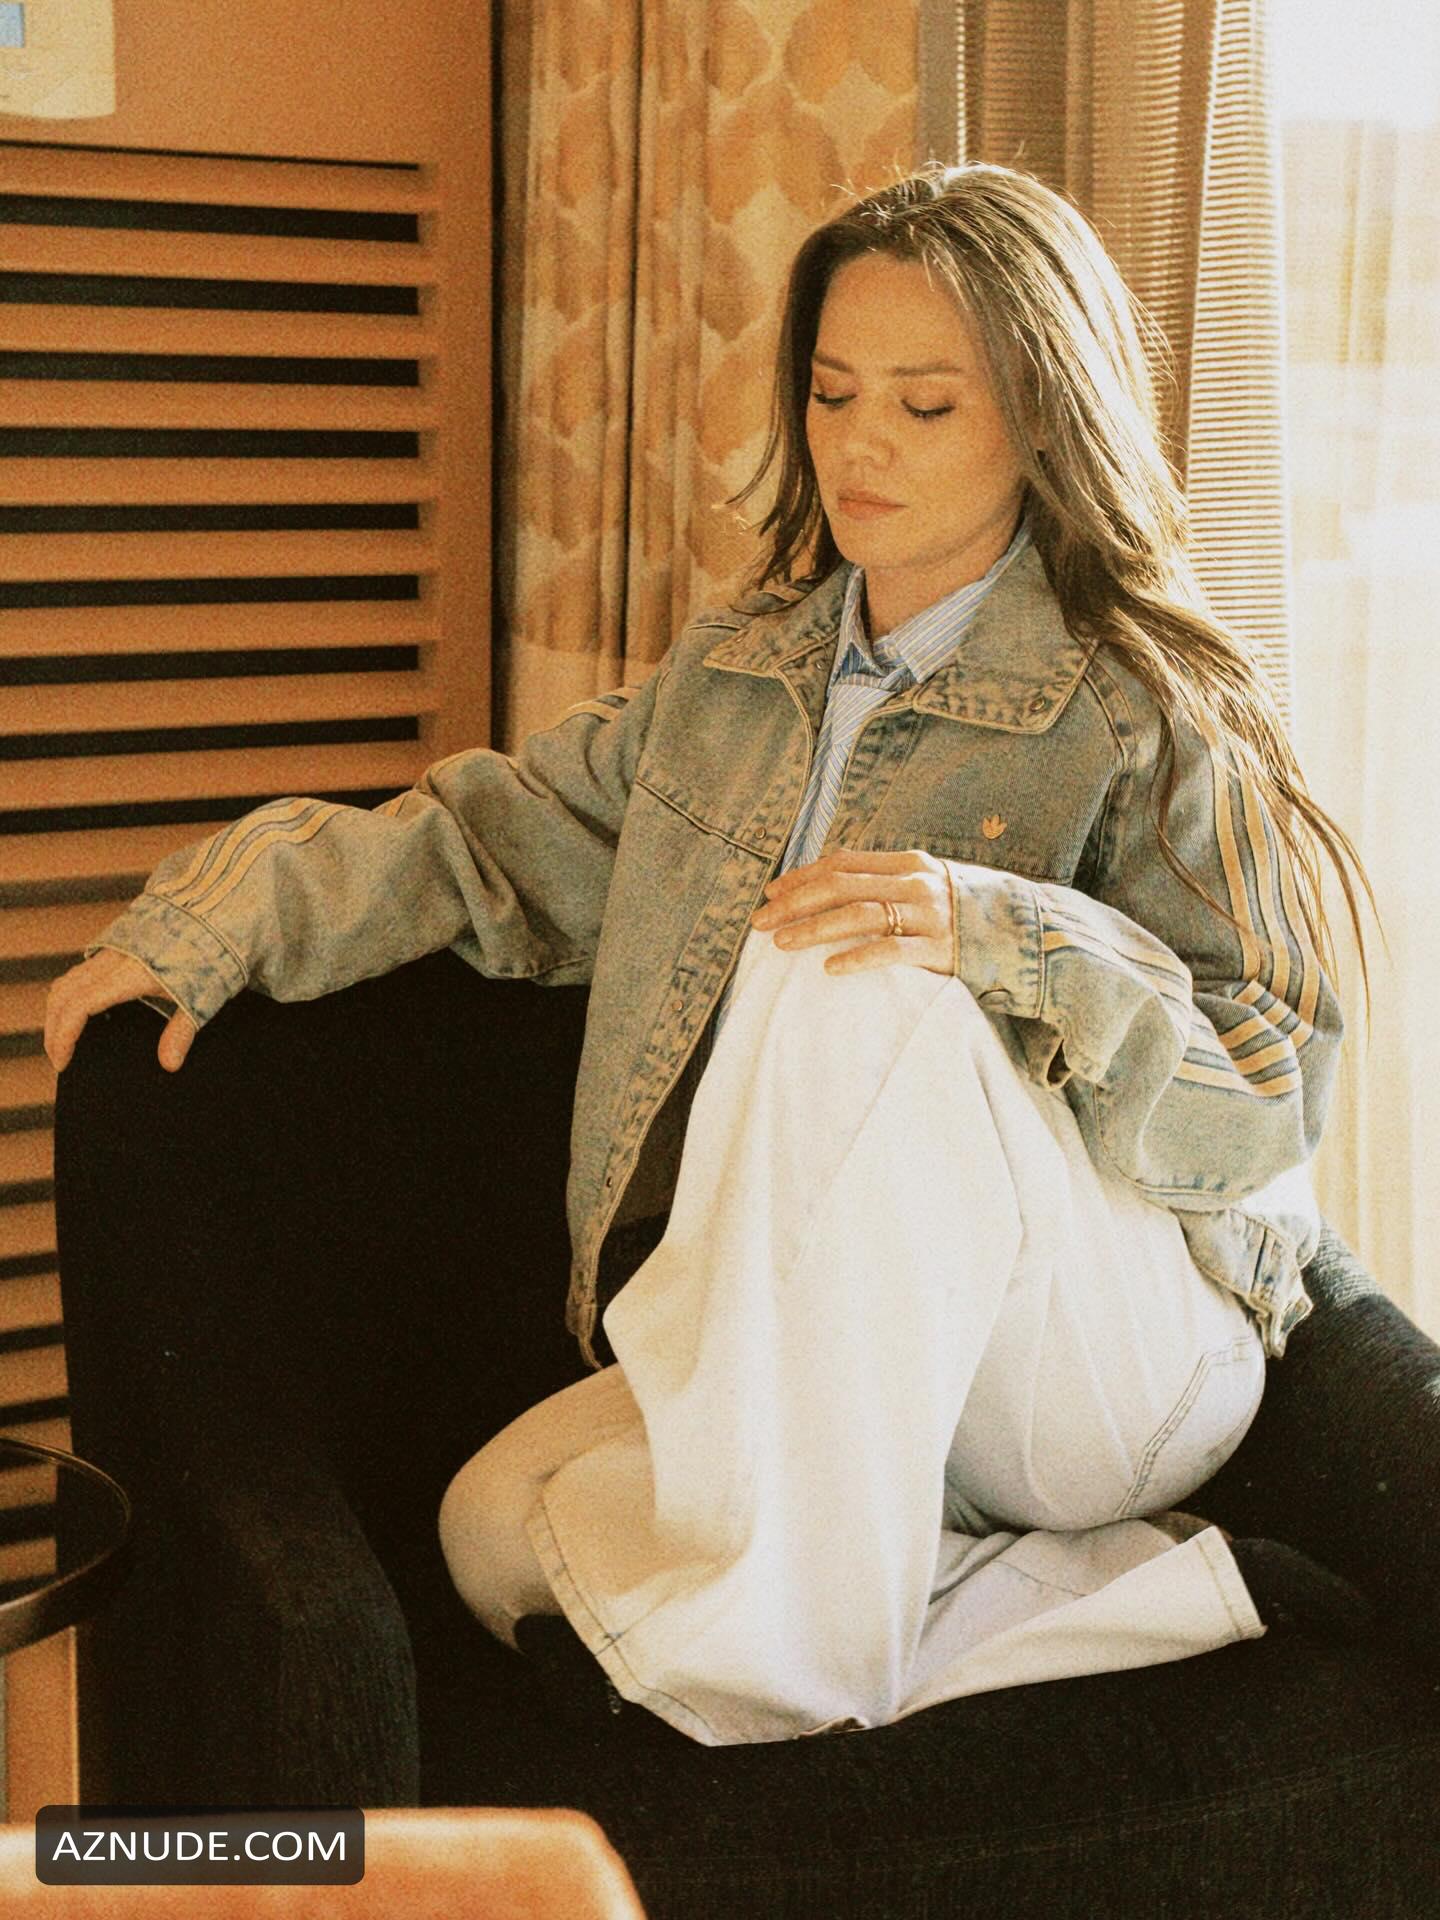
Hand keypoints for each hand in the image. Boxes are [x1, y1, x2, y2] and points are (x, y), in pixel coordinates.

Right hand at [44, 950, 197, 1074]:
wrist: (217, 911)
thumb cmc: (212, 953)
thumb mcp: (201, 996)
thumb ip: (182, 1031)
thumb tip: (170, 1064)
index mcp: (128, 973)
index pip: (78, 1006)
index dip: (63, 1036)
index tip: (62, 1062)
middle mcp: (112, 958)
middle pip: (63, 995)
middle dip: (53, 1029)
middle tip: (60, 1060)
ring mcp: (112, 949)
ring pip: (67, 980)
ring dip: (58, 1010)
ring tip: (65, 1040)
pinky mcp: (116, 945)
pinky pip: (80, 970)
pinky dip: (70, 993)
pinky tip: (83, 1012)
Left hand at [750, 848, 955, 975]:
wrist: (1034, 935)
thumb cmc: (972, 914)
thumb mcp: (933, 886)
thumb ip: (892, 883)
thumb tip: (837, 888)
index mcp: (910, 863)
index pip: (843, 863)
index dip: (802, 876)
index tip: (771, 894)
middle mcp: (917, 883)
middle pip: (841, 886)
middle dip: (794, 902)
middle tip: (760, 922)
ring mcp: (930, 915)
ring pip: (858, 914)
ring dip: (813, 928)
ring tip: (781, 943)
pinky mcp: (942, 949)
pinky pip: (892, 952)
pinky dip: (858, 958)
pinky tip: (830, 969)